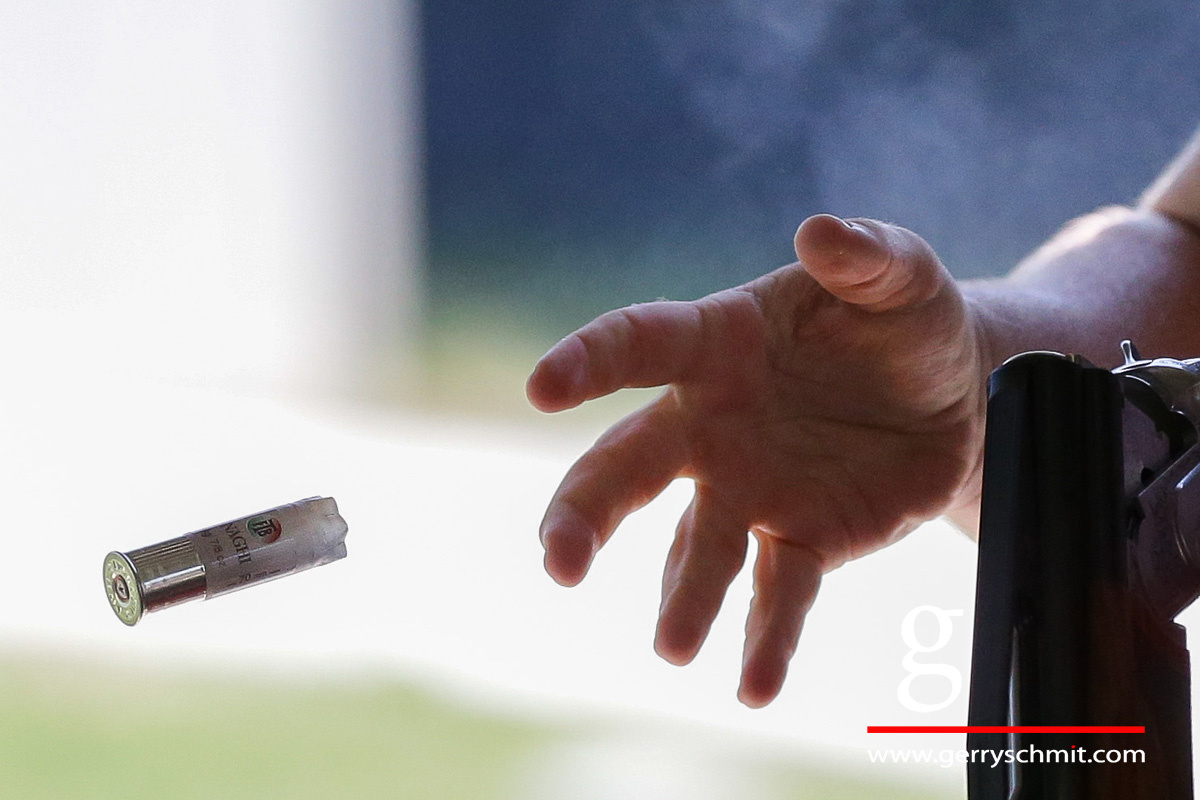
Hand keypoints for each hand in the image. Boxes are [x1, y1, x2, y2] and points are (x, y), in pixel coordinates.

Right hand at [526, 214, 989, 706]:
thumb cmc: (904, 318)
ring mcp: (750, 488)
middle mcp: (712, 424)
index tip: (542, 388)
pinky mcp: (802, 539)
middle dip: (587, 513)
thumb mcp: (900, 275)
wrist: (956, 391)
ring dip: (680, 597)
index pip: (636, 345)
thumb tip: (820, 232)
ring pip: (694, 547)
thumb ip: (866, 255)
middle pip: (627, 468)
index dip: (586, 362)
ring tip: (674, 645)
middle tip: (560, 562)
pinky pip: (776, 592)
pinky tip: (753, 685)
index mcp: (718, 343)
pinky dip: (764, 639)